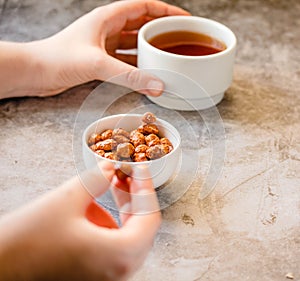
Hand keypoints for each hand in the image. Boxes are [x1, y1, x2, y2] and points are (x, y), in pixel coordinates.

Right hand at [0, 162, 160, 280]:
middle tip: (126, 172)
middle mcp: (119, 270)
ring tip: (110, 183)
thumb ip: (96, 179)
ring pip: (127, 233)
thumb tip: (111, 167)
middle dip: (134, 194)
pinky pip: (112, 242)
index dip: (146, 187)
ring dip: (121, 206)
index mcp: (119, 255)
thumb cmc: (26, 242)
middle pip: (141, 225)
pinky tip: (92, 206)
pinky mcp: (94, 272)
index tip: (140, 167)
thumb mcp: (66, 200)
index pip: (150, 216)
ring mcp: (107, 274)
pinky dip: (108, 220)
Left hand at [8, 0, 188, 97]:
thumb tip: (158, 85)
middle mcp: (107, 29)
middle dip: (160, 32)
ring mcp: (104, 45)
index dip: (165, 11)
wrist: (35, 72)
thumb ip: (129, 76)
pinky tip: (147, 75)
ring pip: (134, 45)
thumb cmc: (58, 59)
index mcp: (107, 18)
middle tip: (178, 42)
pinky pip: (125, 61)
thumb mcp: (97, 64)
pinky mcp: (100, 60)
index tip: (183, 20)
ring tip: (166, 60)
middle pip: (141, 25)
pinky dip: (137, 67)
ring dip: (149, 52)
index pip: (143, 7)